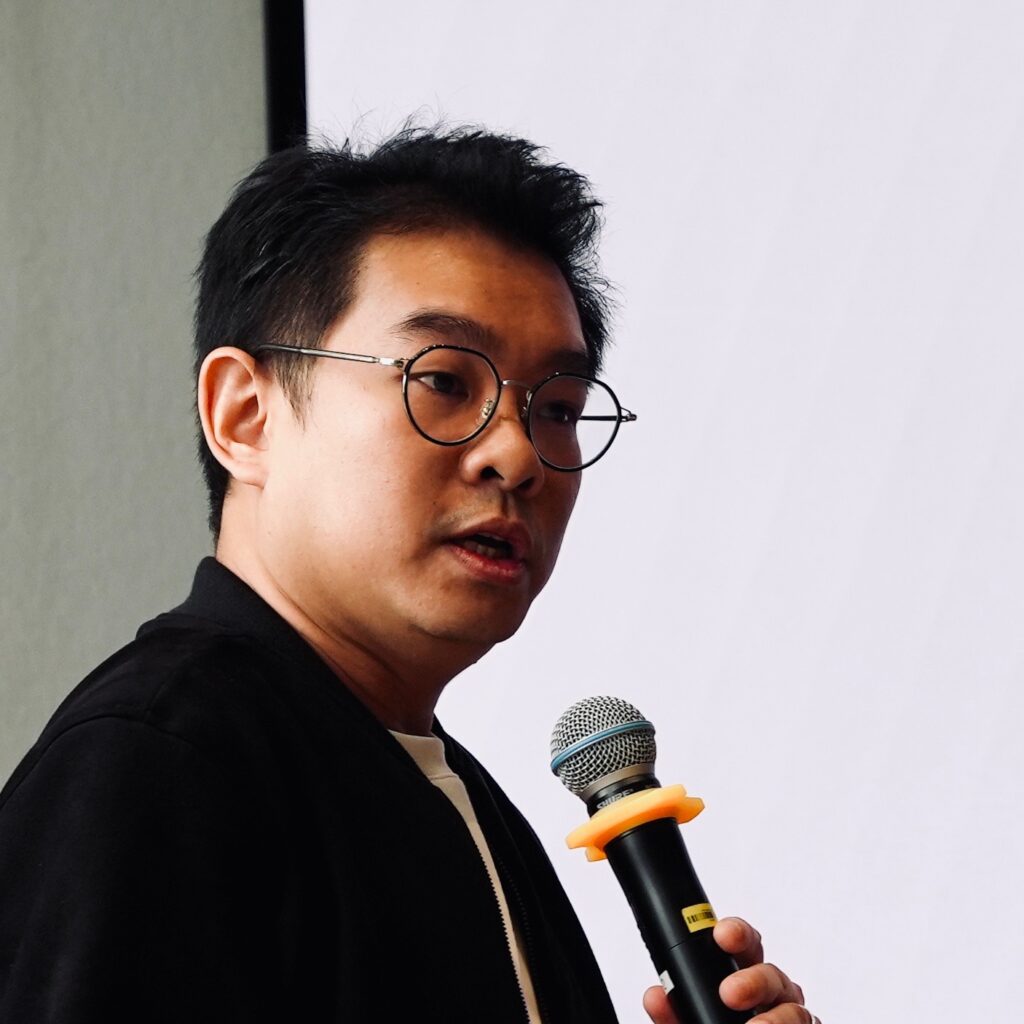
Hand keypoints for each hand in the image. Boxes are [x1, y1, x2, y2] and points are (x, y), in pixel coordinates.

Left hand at [642, 917, 816, 1023]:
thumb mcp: (688, 1021)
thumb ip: (673, 1011)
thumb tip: (655, 996)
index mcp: (742, 975)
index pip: (744, 943)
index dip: (737, 933)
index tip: (721, 934)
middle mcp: (771, 994)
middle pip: (771, 973)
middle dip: (752, 980)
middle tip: (729, 994)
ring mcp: (791, 1018)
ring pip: (794, 1010)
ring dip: (774, 1019)